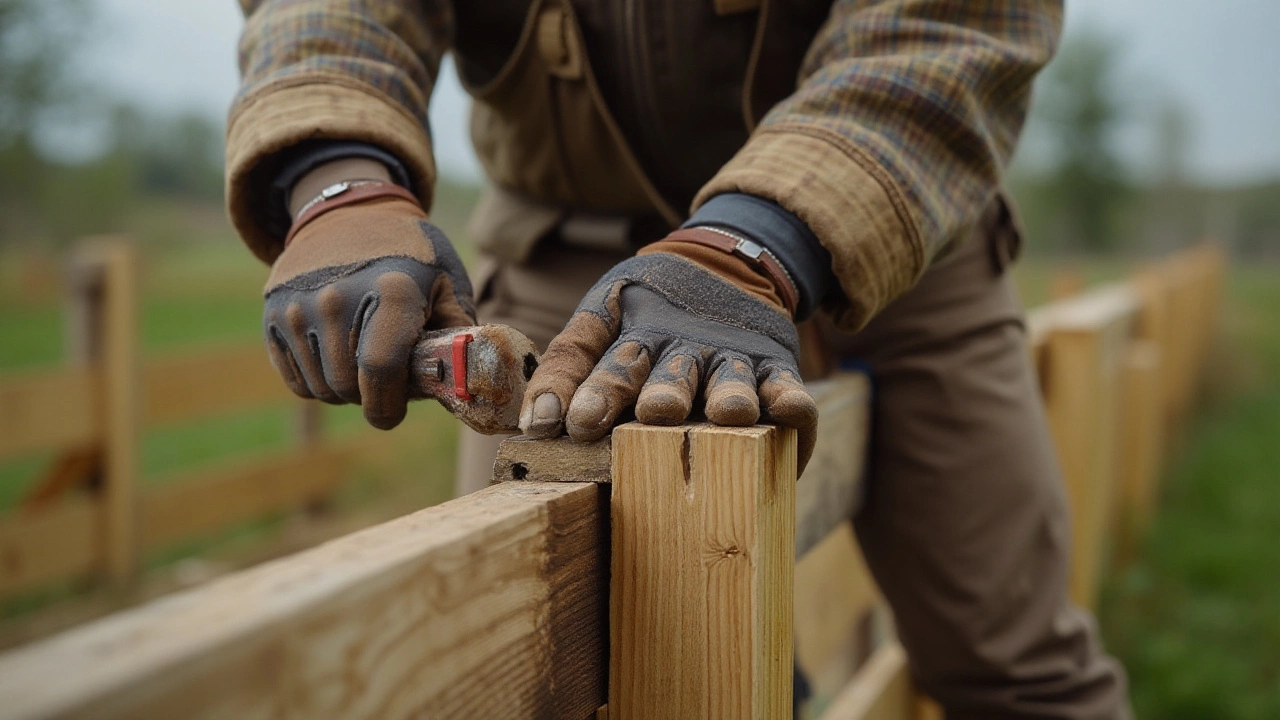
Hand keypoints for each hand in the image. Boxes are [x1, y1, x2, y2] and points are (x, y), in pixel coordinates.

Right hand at [263, 189, 474, 428]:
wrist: (350, 211)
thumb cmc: (411, 256)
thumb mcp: (448, 284)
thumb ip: (458, 338)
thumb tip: (462, 388)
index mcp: (391, 290)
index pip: (380, 369)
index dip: (388, 405)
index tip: (394, 412)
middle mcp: (336, 297)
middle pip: (347, 386)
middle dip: (371, 396)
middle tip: (388, 378)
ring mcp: (298, 305)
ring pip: (320, 388)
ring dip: (345, 389)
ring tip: (364, 358)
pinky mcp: (273, 314)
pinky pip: (296, 379)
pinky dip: (318, 380)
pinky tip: (338, 353)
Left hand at [520, 250, 817, 470]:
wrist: (726, 260)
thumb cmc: (648, 309)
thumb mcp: (602, 318)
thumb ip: (566, 367)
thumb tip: (535, 426)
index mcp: (639, 335)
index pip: (613, 363)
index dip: (595, 392)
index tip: (574, 424)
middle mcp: (686, 347)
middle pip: (674, 374)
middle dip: (665, 393)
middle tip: (656, 412)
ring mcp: (732, 356)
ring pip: (731, 379)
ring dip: (729, 395)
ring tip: (729, 414)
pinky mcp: (774, 364)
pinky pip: (786, 385)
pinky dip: (793, 398)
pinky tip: (793, 411)